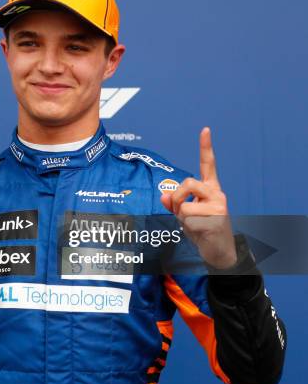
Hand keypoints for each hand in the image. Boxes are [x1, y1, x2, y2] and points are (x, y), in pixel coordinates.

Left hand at [160, 127, 235, 268]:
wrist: (220, 253)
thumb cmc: (203, 232)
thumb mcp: (186, 216)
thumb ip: (175, 204)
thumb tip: (163, 196)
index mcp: (211, 190)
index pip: (208, 165)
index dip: (206, 147)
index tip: (205, 129)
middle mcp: (217, 194)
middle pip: (188, 182)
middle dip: (177, 197)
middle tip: (180, 211)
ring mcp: (219, 206)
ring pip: (185, 203)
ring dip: (181, 214)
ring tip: (191, 223)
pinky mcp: (216, 219)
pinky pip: (188, 218)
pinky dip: (187, 227)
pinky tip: (200, 232)